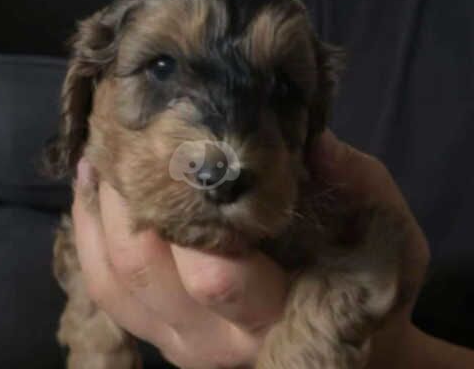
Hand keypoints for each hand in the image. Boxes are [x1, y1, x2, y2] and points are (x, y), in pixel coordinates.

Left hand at [71, 129, 429, 367]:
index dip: (186, 212)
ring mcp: (174, 338)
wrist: (340, 333)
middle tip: (124, 135)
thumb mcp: (385, 229)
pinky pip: (104, 286)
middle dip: (126, 198)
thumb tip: (311, 139)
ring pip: (112, 278)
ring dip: (97, 212)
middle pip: (143, 270)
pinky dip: (88, 233)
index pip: (214, 276)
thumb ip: (356, 183)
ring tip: (98, 154)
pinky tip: (92, 187)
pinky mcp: (154, 329)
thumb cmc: (364, 277)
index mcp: (272, 314)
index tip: (179, 143)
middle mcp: (211, 337)